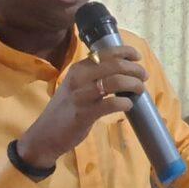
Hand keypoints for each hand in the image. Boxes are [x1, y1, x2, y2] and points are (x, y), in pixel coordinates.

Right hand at [16, 48, 144, 168]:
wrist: (45, 135)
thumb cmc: (66, 109)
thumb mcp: (77, 87)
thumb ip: (94, 77)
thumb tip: (124, 71)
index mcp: (78, 68)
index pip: (106, 53)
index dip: (125, 52)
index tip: (137, 57)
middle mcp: (79, 78)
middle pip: (114, 65)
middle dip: (134, 69)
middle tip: (143, 76)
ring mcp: (80, 96)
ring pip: (114, 82)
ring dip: (133, 84)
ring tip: (139, 89)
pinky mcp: (83, 114)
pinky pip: (110, 104)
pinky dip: (124, 103)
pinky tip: (128, 104)